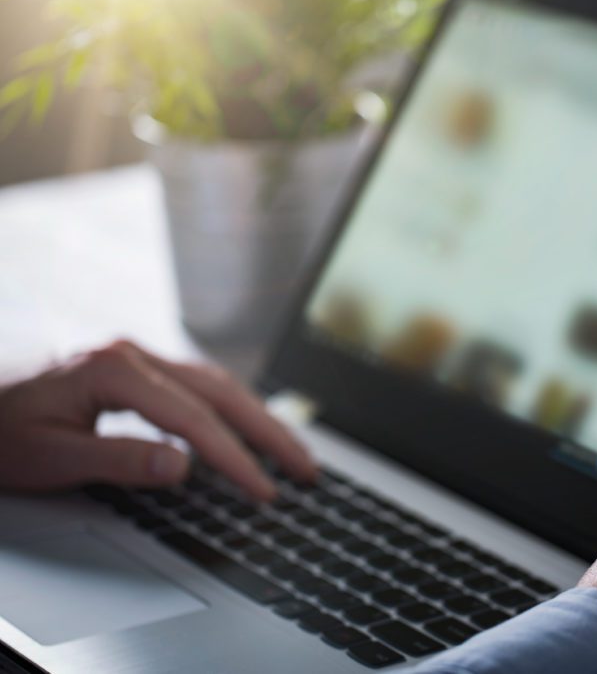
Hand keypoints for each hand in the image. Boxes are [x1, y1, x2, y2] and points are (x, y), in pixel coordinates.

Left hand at [0, 340, 316, 499]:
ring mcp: (133, 354)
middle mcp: (130, 352)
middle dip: (269, 431)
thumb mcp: (45, 455)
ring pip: (215, 382)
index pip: (192, 418)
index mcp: (111, 369)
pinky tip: (244, 428)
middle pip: (220, 390)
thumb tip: (184, 466)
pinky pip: (196, 384)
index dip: (234, 457)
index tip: (264, 489)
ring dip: (257, 417)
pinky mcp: (131, 365)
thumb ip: (117, 459)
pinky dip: (230, 408)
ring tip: (291, 450)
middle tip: (306, 467)